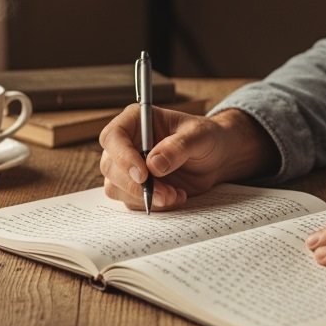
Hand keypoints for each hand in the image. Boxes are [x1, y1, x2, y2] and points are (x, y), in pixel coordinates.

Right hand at [98, 106, 276, 210]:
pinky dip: (153, 205)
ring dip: (145, 198)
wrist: (215, 158)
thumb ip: (178, 147)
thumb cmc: (206, 137)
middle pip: (110, 166)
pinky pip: (132, 202)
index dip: (122, 156)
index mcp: (136, 121)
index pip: (113, 136)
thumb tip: (153, 164)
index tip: (143, 174)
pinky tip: (176, 196)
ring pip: (117, 188)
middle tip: (165, 193)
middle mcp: (127, 143)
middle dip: (136, 185)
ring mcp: (128, 167)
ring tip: (175, 194)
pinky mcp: (135, 187)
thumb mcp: (199, 136)